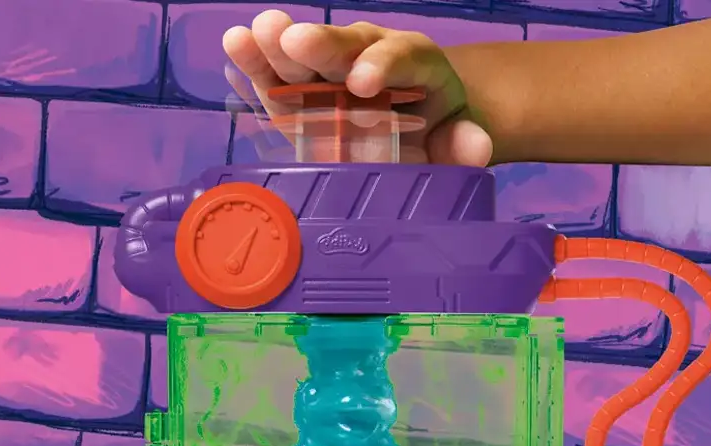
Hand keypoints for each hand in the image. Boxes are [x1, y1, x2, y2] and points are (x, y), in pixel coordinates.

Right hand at [223, 10, 492, 165]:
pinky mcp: (301, 94)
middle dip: (321, 46)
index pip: (402, 59)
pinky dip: (256, 65)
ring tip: (252, 33)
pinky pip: (278, 79)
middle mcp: (369, 58)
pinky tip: (235, 45)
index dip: (383, 67)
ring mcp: (331, 74)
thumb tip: (475, 148)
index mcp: (416, 67)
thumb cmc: (435, 136)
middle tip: (296, 40)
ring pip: (305, 57)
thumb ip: (462, 143)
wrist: (414, 127)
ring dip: (277, 46)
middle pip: (346, 47)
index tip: (362, 82)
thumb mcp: (456, 140)